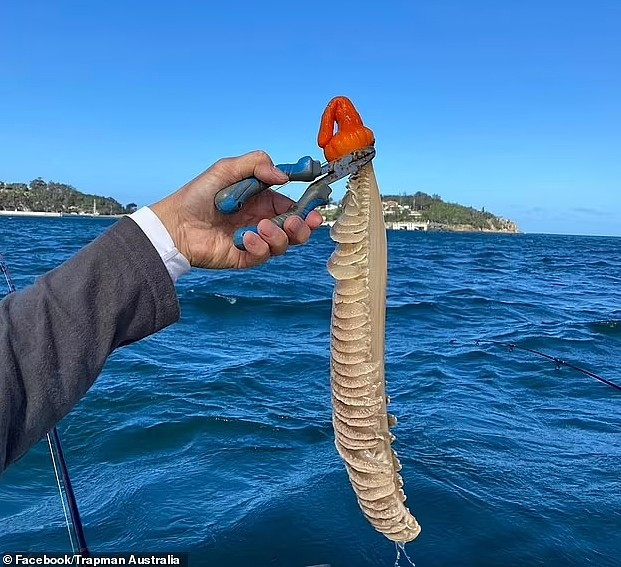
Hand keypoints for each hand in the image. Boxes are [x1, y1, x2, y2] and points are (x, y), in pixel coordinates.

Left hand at [150, 151, 323, 268]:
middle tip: (296, 222)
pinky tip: (246, 237)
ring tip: (262, 227)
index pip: (294, 207)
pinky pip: (263, 255)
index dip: (307, 208)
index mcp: (263, 202)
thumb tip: (284, 177)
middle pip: (296, 230)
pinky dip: (259, 247)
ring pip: (284, 244)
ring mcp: (255, 241)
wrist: (175, 223)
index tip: (317, 207)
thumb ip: (257, 164)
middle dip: (302, 227)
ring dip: (279, 236)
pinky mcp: (245, 257)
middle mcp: (263, 222)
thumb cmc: (199, 194)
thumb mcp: (227, 169)